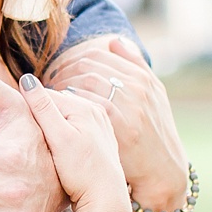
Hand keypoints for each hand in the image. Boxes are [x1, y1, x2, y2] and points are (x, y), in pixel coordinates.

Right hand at [18, 73, 129, 211]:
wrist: (107, 199)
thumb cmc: (82, 172)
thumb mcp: (59, 139)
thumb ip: (43, 108)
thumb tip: (26, 79)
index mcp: (84, 106)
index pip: (44, 95)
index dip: (26, 107)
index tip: (14, 123)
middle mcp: (95, 110)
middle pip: (56, 105)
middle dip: (40, 116)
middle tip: (28, 138)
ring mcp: (100, 124)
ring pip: (64, 117)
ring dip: (51, 126)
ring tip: (43, 146)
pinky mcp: (100, 138)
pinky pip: (75, 128)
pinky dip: (64, 134)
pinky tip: (60, 151)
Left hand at [48, 34, 189, 210]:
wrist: (162, 170)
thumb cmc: (153, 131)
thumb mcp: (153, 94)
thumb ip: (135, 66)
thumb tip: (114, 41)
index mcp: (142, 77)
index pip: (96, 56)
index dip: (72, 61)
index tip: (59, 71)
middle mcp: (137, 87)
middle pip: (88, 66)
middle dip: (63, 71)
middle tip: (49, 82)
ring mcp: (130, 105)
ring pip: (86, 81)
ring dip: (63, 84)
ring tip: (51, 94)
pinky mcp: (120, 124)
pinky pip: (88, 103)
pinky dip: (71, 101)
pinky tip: (61, 109)